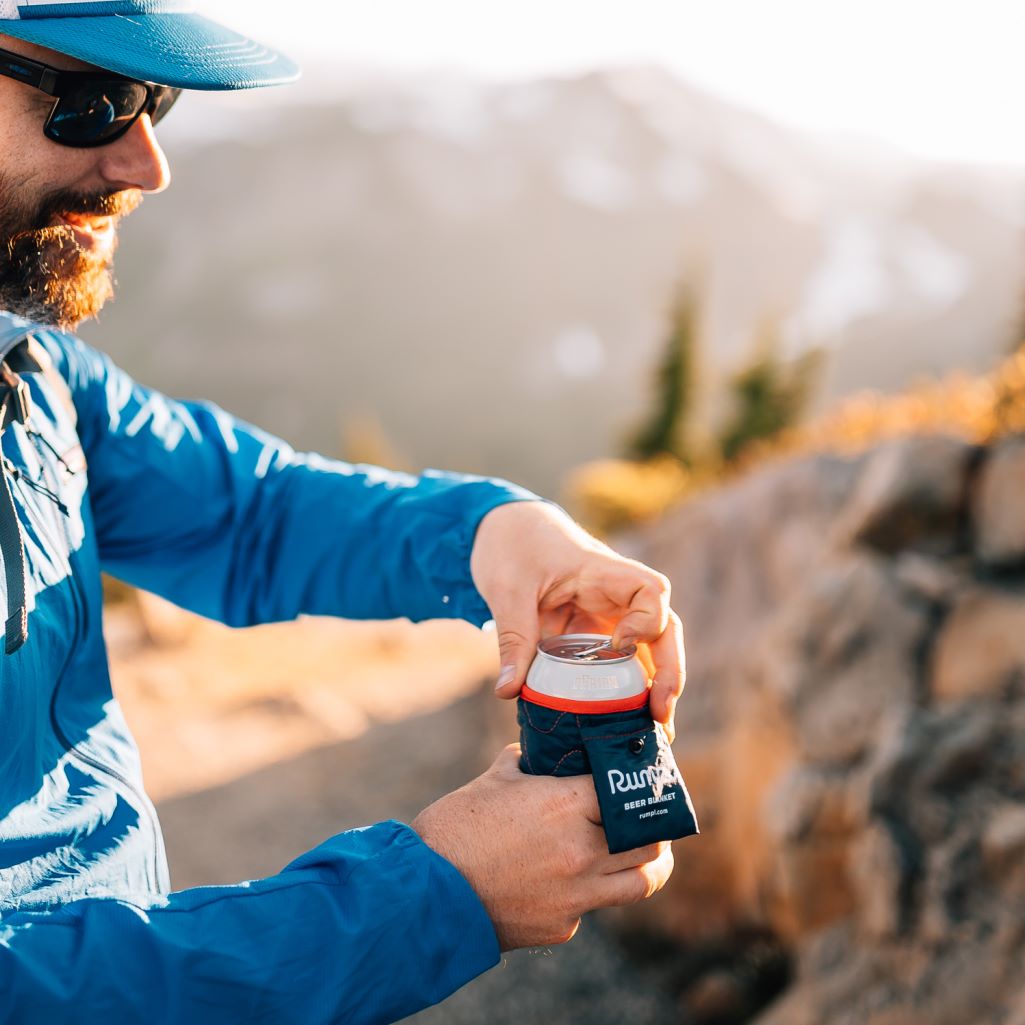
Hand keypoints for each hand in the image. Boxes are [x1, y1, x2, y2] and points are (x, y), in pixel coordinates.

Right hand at [411, 745, 673, 949]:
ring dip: (649, 864)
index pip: (624, 790)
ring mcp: (577, 893)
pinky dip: (591, 892)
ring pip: (641, 880)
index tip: (639, 778)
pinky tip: (574, 881)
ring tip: (649, 854)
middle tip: (651, 817)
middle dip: (654, 826)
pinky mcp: (564, 925)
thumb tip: (535, 749)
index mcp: (565, 805)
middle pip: (648, 838)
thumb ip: (526, 763)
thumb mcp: (494, 780)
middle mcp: (581, 850)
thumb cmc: (455, 828)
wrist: (425, 894)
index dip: (634, 782)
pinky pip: (595, 905)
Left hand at [470, 501, 685, 738]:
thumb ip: (512, 637)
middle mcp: (616, 595)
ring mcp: (610, 617)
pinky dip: (629, 693)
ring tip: (657, 733)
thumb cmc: (513, 547)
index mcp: (602, 571)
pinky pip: (621, 664)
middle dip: (670, 670)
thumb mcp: (507, 589)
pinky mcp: (596, 636)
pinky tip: (630, 727)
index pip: (650, 590)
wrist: (506, 532)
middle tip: (661, 713)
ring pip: (649, 652)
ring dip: (657, 689)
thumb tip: (508, 692)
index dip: (647, 621)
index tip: (620, 646)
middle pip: (663, 629)